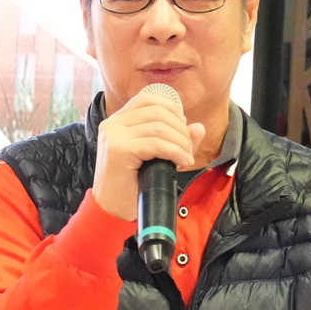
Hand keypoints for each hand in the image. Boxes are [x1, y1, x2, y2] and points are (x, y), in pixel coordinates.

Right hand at [92, 86, 206, 220]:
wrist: (112, 210)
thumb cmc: (132, 184)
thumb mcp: (156, 158)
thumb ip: (177, 140)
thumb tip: (198, 127)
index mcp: (117, 120)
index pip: (149, 99)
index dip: (172, 110)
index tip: (181, 131)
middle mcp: (112, 123)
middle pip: (158, 111)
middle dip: (181, 129)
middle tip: (187, 150)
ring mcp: (113, 135)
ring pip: (160, 127)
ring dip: (181, 143)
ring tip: (185, 158)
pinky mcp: (118, 150)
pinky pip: (157, 144)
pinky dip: (176, 152)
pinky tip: (182, 162)